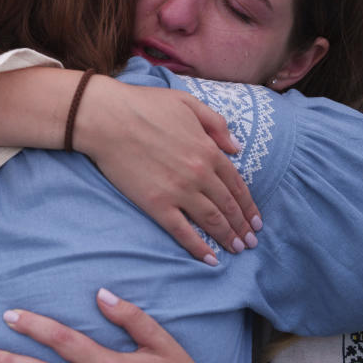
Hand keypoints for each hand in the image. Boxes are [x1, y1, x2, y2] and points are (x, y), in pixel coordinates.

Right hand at [78, 77, 261, 263]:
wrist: (106, 118)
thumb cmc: (143, 105)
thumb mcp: (187, 103)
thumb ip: (216, 124)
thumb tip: (237, 148)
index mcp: (208, 150)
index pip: (236, 184)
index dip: (248, 205)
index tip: (256, 220)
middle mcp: (199, 174)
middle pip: (228, 206)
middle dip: (242, 226)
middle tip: (250, 241)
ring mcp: (178, 191)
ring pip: (211, 221)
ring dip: (227, 238)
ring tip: (237, 249)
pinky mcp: (156, 204)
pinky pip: (183, 232)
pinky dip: (199, 248)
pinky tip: (210, 259)